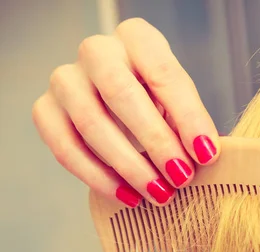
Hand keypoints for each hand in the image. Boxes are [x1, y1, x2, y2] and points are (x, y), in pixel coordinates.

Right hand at [32, 18, 219, 207]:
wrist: (119, 102)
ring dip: (128, 165)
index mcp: (137, 38)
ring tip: (159, 194)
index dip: (187, 116)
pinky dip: (98, 177)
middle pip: (120, 93)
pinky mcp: (45, 110)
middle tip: (181, 177)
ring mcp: (65, 79)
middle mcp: (97, 51)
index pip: (163, 73)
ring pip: (90, 122)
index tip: (207, 155)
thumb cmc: (157, 101)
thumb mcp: (179, 103)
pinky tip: (128, 196)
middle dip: (155, 141)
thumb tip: (205, 155)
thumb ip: (190, 123)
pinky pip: (65, 146)